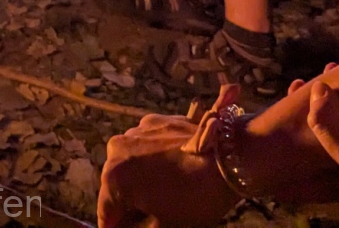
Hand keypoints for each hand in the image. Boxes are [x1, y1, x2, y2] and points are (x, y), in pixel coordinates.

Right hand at [98, 106, 237, 227]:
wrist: (232, 157)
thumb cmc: (195, 198)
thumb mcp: (165, 225)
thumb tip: (130, 226)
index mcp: (114, 178)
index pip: (106, 215)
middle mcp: (117, 149)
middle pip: (116, 185)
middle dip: (129, 202)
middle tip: (151, 215)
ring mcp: (136, 131)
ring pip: (131, 163)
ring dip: (141, 178)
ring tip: (166, 191)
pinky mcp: (155, 120)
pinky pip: (146, 146)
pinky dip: (154, 159)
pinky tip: (175, 169)